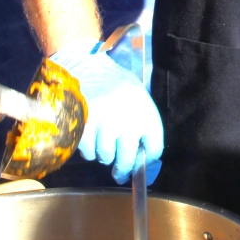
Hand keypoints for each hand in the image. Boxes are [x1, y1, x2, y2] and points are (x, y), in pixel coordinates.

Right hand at [50, 38, 163, 184]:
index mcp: (146, 110)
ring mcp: (105, 123)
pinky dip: (88, 150)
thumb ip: (141, 122)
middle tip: (120, 174)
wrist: (85, 64)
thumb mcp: (137, 95)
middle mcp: (128, 118)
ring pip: (106, 156)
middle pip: (128, 158)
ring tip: (102, 144)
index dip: (148, 158)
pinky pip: (88, 152)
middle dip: (124, 168)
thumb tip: (143, 156)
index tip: (142, 161)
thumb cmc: (114, 82)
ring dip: (104, 155)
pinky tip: (90, 137)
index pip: (155, 147)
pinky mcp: (85, 126)